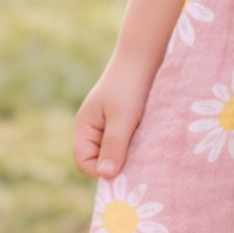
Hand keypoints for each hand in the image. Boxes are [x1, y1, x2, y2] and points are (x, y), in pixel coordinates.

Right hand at [73, 57, 153, 180]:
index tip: (123, 169)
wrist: (145, 57)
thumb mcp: (122, 117)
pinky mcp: (127, 123)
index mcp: (85, 128)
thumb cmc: (129, 85)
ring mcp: (111, 126)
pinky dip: (137, 146)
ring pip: (117, 153)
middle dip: (117, 165)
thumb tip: (106, 175)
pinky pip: (128, 143)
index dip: (100, 171)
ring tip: (145, 150)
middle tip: (138, 162)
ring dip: (130, 155)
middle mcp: (95, 130)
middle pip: (100, 161)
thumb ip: (113, 145)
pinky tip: (149, 142)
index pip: (84, 162)